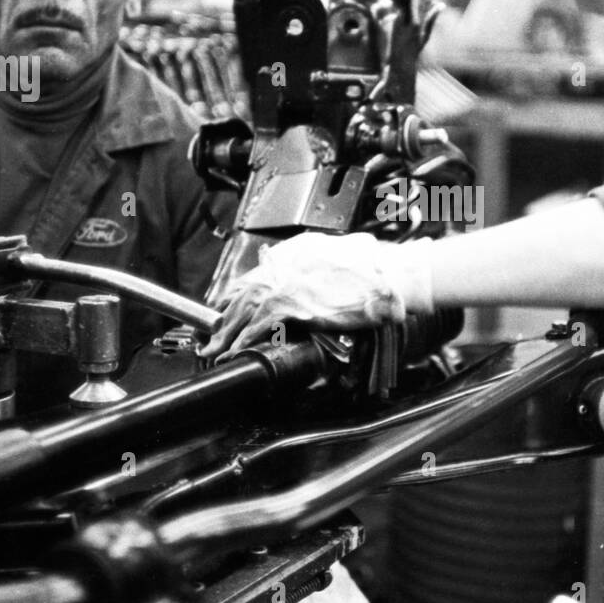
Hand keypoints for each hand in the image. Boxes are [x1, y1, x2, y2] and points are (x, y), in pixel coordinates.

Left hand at [199, 232, 432, 357]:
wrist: (391, 275)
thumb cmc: (377, 269)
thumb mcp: (341, 257)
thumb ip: (319, 268)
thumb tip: (313, 285)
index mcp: (295, 250)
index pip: (255, 275)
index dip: (238, 297)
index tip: (229, 311)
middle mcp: (284, 263)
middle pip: (242, 292)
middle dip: (224, 317)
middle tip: (212, 335)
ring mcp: (285, 283)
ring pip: (243, 310)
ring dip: (226, 333)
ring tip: (216, 350)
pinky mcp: (291, 304)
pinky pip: (256, 326)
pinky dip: (243, 341)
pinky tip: (235, 352)